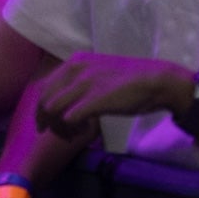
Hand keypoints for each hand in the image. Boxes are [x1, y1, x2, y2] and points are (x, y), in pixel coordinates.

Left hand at [35, 53, 175, 139]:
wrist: (156, 80)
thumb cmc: (130, 80)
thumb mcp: (98, 72)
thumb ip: (80, 81)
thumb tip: (66, 99)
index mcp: (74, 62)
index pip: (44, 87)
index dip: (42, 108)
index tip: (48, 123)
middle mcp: (75, 69)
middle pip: (44, 99)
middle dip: (46, 120)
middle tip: (58, 134)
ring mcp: (84, 83)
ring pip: (52, 110)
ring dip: (59, 127)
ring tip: (73, 135)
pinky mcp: (95, 99)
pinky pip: (69, 117)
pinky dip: (73, 128)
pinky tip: (85, 131)